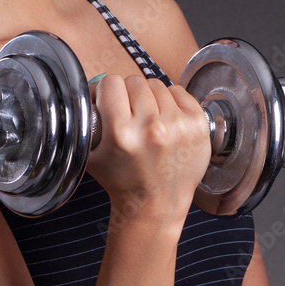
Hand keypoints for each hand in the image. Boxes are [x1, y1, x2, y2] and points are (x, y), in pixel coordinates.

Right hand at [86, 74, 211, 232]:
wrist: (156, 204)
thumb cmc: (124, 181)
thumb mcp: (92, 154)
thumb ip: (87, 120)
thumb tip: (91, 88)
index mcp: (121, 133)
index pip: (111, 82)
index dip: (107, 93)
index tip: (110, 104)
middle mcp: (151, 127)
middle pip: (135, 81)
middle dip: (129, 95)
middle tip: (130, 116)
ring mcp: (178, 125)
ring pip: (157, 85)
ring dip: (151, 99)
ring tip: (149, 122)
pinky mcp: (198, 124)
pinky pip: (179, 91)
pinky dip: (171, 102)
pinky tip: (166, 121)